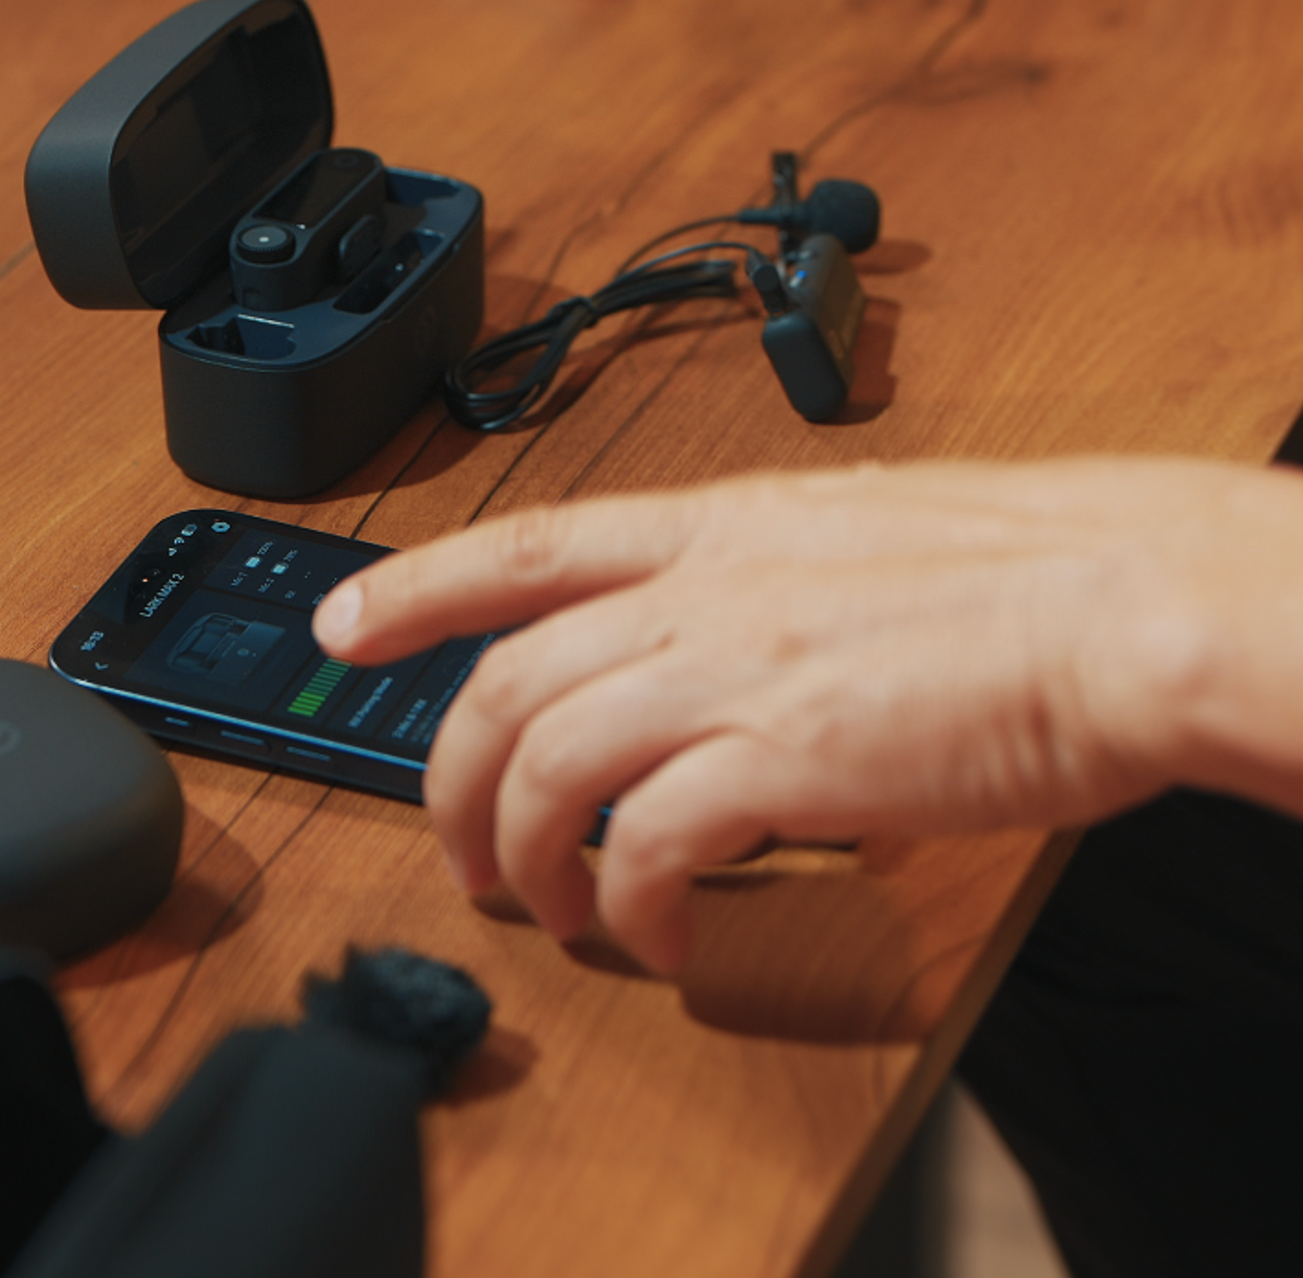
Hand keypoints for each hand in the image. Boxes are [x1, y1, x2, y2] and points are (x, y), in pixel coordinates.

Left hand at [313, 458, 1302, 973]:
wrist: (1116, 601)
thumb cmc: (1014, 570)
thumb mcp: (849, 531)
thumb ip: (757, 578)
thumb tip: (716, 638)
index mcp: (711, 526)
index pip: (520, 544)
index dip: (414, 585)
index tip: (345, 623)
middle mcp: (696, 590)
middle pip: (502, 683)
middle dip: (448, 775)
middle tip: (453, 841)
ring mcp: (729, 669)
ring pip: (546, 765)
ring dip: (522, 854)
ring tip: (545, 908)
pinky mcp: (781, 758)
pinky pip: (648, 845)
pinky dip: (629, 903)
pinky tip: (656, 933)